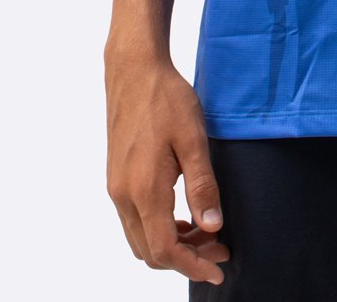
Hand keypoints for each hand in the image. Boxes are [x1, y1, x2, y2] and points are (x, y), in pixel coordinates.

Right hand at [105, 54, 229, 286]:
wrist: (134, 69)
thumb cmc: (165, 98)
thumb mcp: (193, 139)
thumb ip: (202, 186)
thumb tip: (212, 228)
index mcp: (143, 189)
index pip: (164, 249)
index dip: (192, 266)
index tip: (218, 268)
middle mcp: (124, 195)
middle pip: (150, 252)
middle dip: (186, 259)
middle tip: (219, 248)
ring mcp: (117, 187)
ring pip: (141, 239)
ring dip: (172, 245)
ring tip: (205, 232)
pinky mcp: (117, 178)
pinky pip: (134, 221)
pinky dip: (159, 229)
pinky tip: (183, 216)